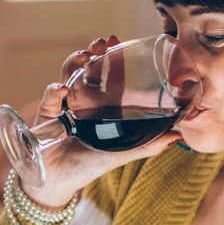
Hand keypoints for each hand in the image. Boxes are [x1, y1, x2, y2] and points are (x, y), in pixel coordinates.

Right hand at [23, 34, 182, 208]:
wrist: (59, 183)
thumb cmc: (87, 165)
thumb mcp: (120, 153)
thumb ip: (147, 145)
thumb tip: (178, 136)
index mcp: (97, 105)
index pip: (104, 75)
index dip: (109, 58)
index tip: (116, 42)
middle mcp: (79, 102)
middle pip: (84, 70)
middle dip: (91, 54)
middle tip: (100, 44)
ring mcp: (62, 107)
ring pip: (66, 77)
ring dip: (73, 65)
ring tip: (83, 57)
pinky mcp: (45, 117)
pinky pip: (49, 100)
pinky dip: (54, 92)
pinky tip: (62, 88)